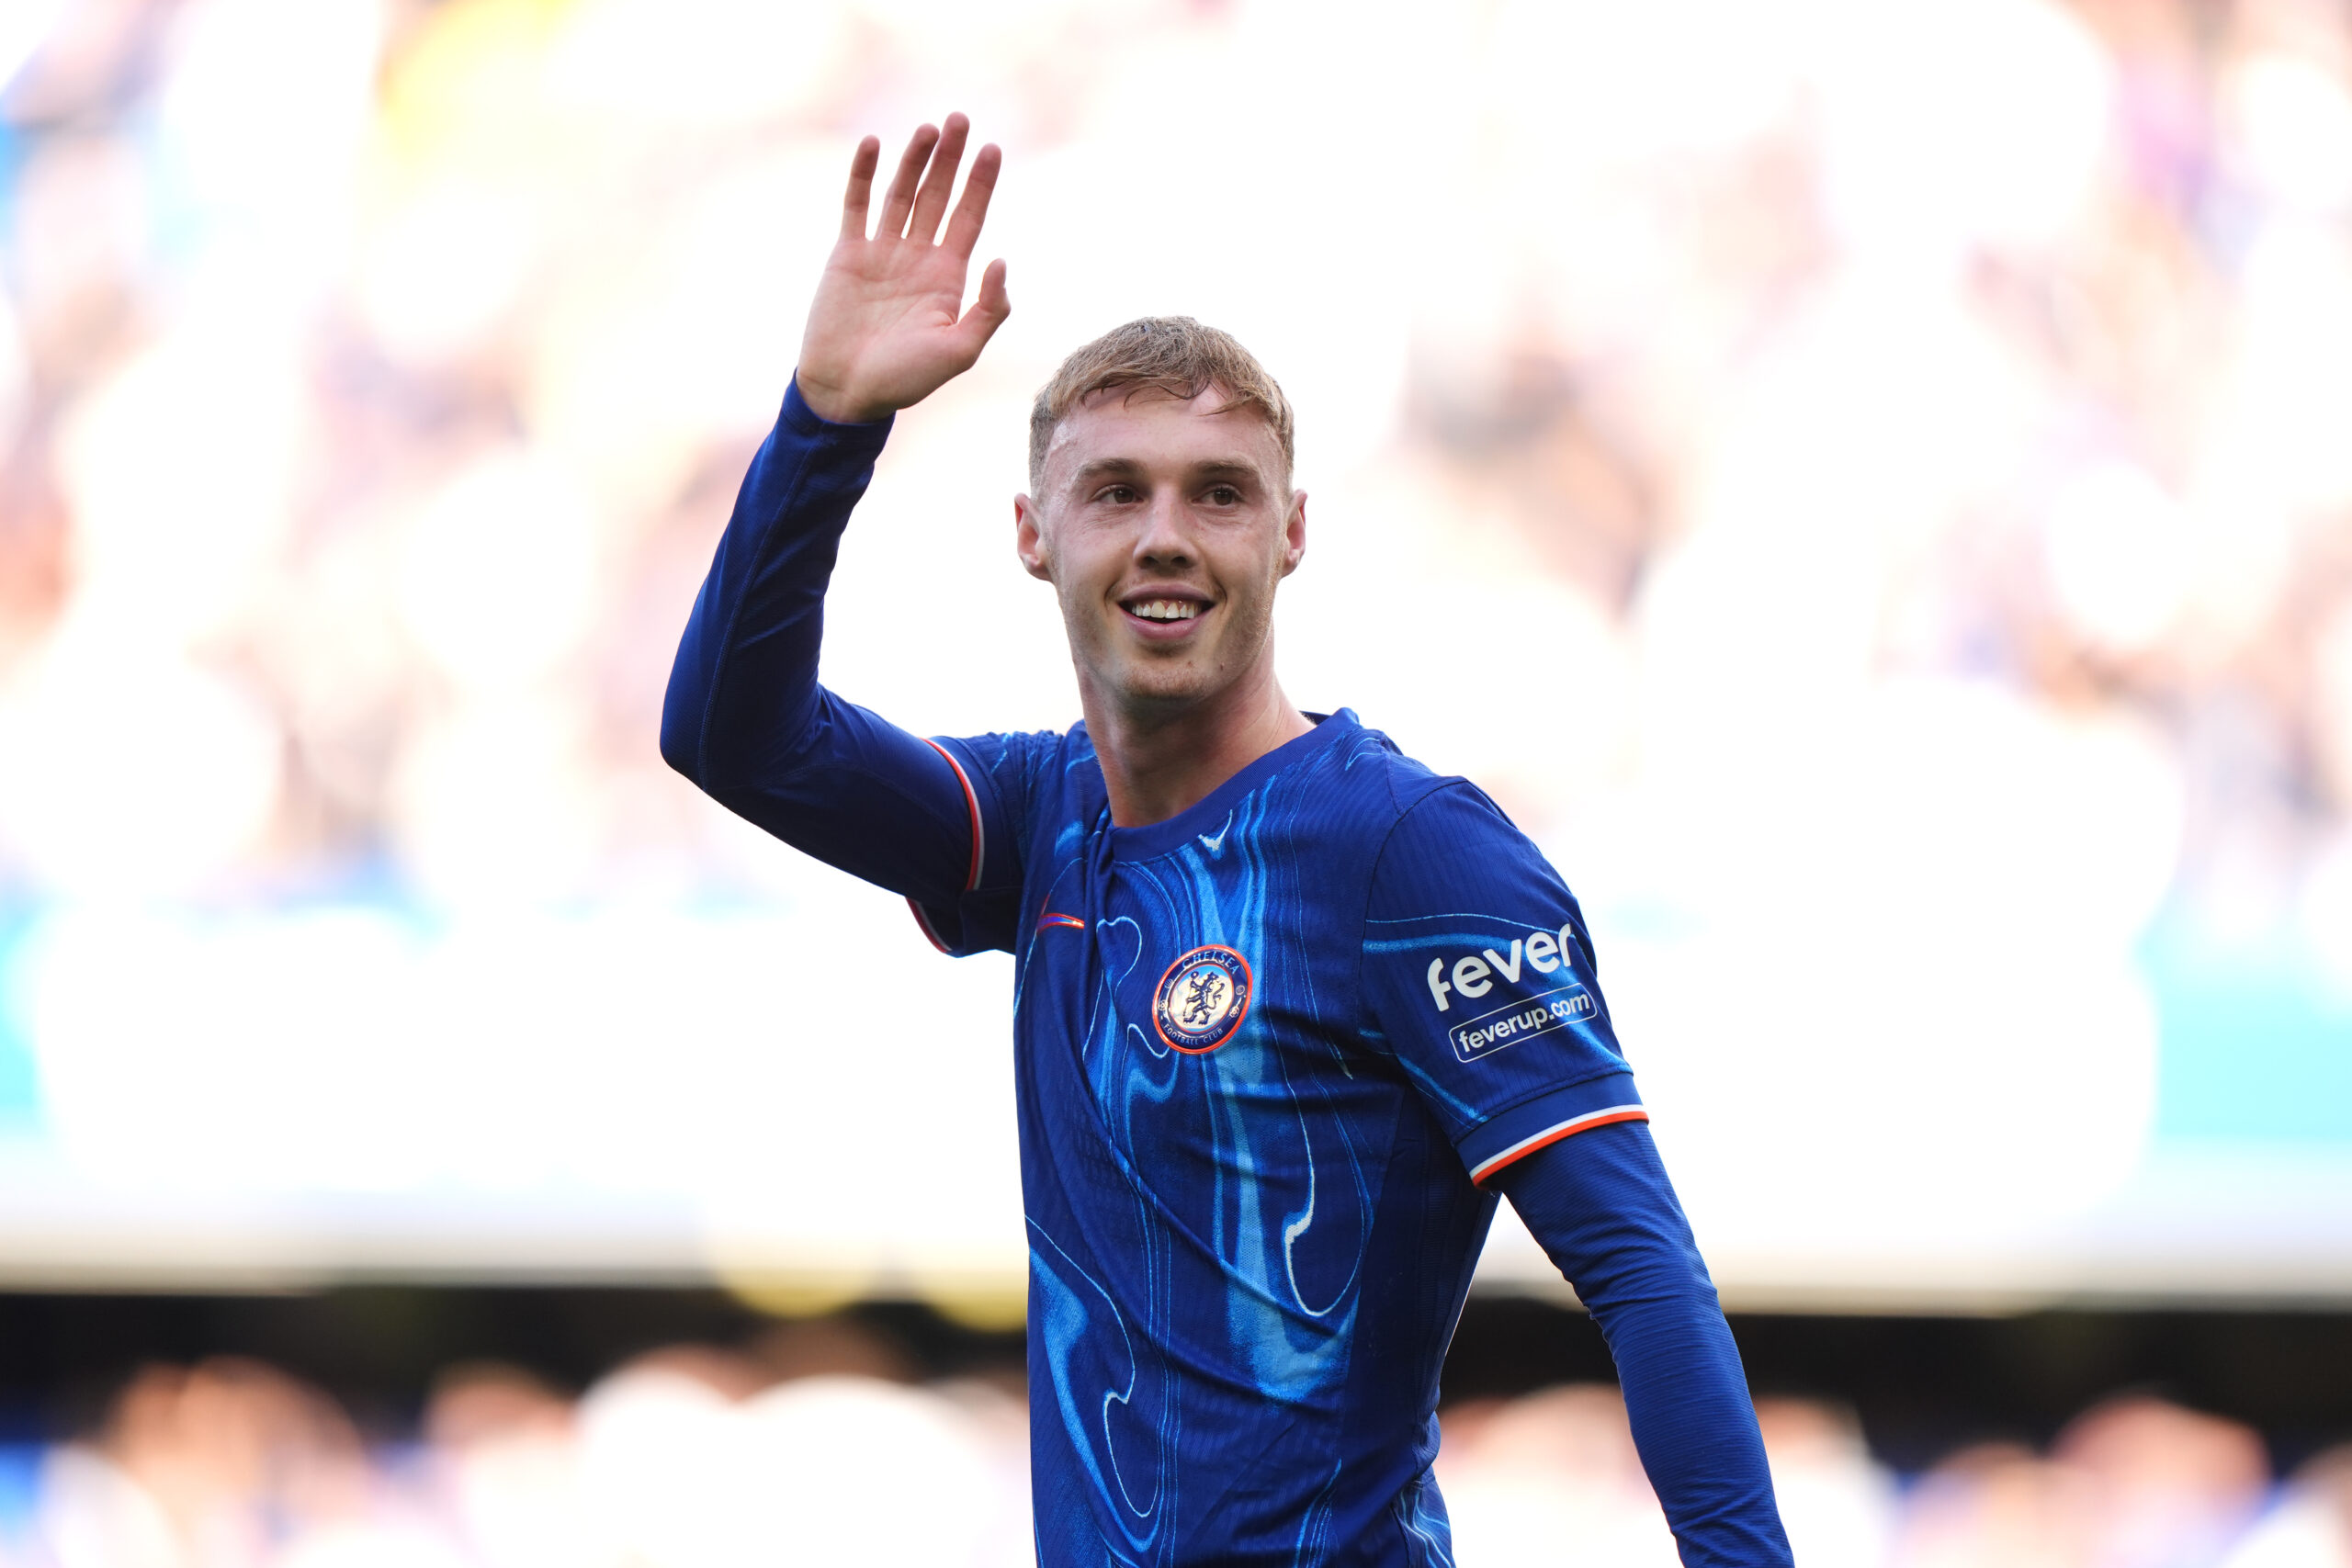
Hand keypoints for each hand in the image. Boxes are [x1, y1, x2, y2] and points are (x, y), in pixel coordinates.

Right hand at [796, 114, 1009, 423]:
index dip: (980, 183)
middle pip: (939, 196)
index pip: (969, 217)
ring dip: (914, 160)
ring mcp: (881, 253)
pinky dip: (862, 174)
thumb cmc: (904, 380)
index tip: (991, 148)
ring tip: (929, 127)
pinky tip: (873, 143)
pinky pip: (856, 205)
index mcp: (947, 278)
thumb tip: (1001, 260)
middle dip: (950, 159)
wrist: (846, 392)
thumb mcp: (959, 351)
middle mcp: (917, 258)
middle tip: (961, 118)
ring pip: (901, 193)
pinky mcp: (847, 254)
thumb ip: (988, 311)